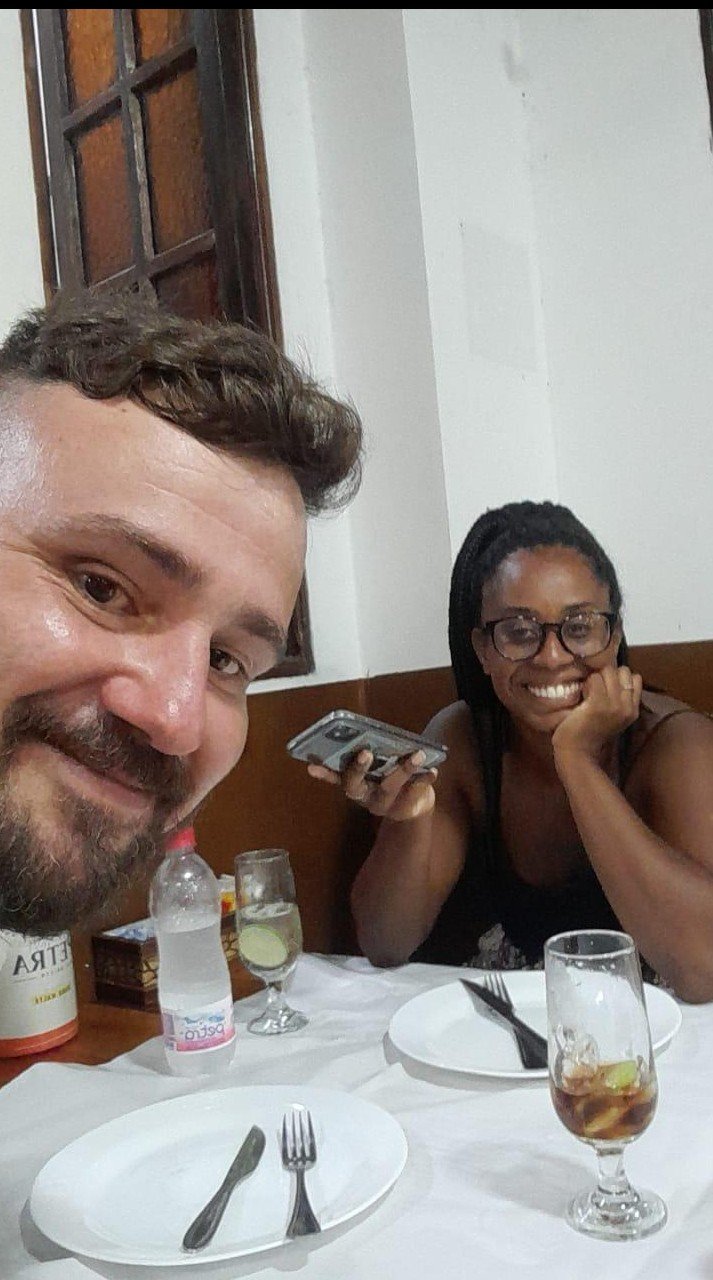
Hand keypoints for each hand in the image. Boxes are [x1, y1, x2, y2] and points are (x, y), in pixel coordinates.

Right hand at [307, 750, 437, 820]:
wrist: (413, 808)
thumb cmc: (389, 778)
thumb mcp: (375, 770)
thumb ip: (366, 757)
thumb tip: (353, 730)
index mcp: (354, 787)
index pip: (336, 779)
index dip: (324, 774)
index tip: (312, 765)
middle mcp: (366, 798)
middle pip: (356, 786)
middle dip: (358, 769)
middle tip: (364, 752)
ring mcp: (385, 804)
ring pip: (390, 787)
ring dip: (403, 769)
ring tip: (417, 753)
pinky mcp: (407, 806)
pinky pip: (415, 792)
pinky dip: (424, 780)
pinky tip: (433, 771)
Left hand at [552, 665, 641, 765]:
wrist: (578, 753)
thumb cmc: (590, 735)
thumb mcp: (613, 718)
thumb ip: (619, 701)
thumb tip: (613, 677)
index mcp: (633, 710)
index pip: (635, 678)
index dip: (619, 677)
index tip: (607, 686)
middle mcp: (628, 706)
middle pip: (624, 671)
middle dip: (608, 674)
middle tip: (596, 688)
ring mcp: (614, 704)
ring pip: (608, 671)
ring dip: (596, 677)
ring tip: (588, 692)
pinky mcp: (598, 703)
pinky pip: (594, 678)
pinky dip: (587, 683)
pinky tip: (583, 695)